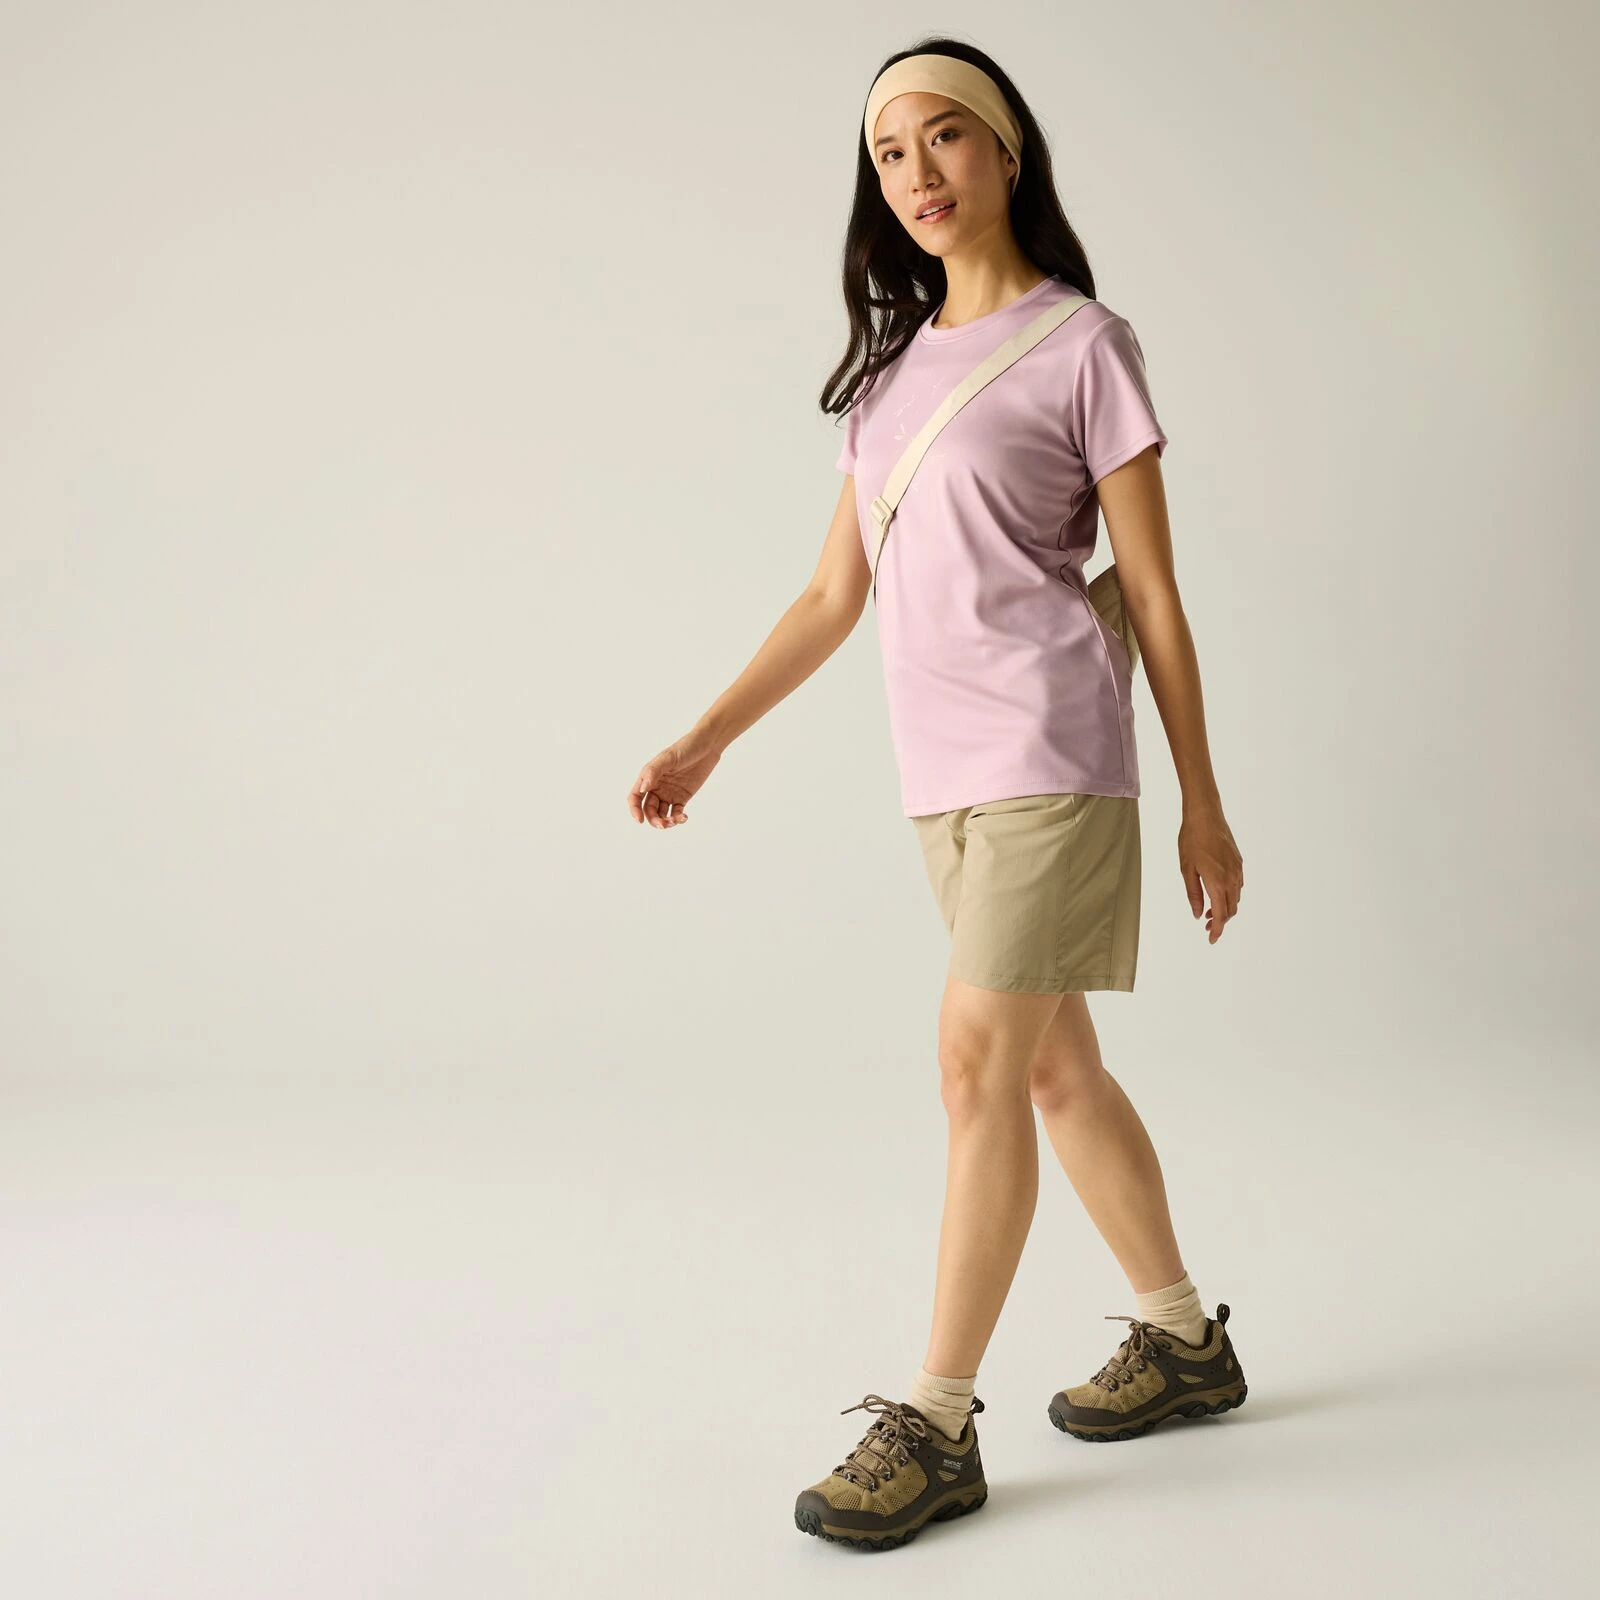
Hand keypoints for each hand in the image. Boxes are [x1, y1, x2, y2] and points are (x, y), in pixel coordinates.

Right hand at [628, 729, 724, 828]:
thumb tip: (642, 789)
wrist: (707, 746)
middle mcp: (656, 787)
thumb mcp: (668, 758)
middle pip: (649, 810)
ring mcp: (669, 793)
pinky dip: (678, 818)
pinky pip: (676, 812)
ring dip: (666, 822)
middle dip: (654, 820)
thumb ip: (653, 772)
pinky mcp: (682, 797)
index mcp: (648, 777)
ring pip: (662, 814)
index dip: (634, 810)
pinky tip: (684, 818)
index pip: (635, 797)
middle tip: (664, 824)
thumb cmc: (685, 747)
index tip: (639, 821)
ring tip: (677, 820)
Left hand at [1178, 807, 1242, 943]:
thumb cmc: (1191, 840)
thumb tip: (1197, 914)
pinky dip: (1229, 895)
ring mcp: (1237, 870)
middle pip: (1231, 910)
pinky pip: (1237, 885)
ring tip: (1208, 911)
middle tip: (1206, 927)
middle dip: (1220, 921)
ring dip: (1225, 908)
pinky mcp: (1238, 862)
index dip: (1217, 930)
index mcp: (1217, 882)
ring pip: (1236, 898)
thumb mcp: (1186, 869)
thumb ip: (1194, 894)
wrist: (1205, 816)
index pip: (1221, 915)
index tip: (1211, 940)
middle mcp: (1231, 878)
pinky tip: (1217, 893)